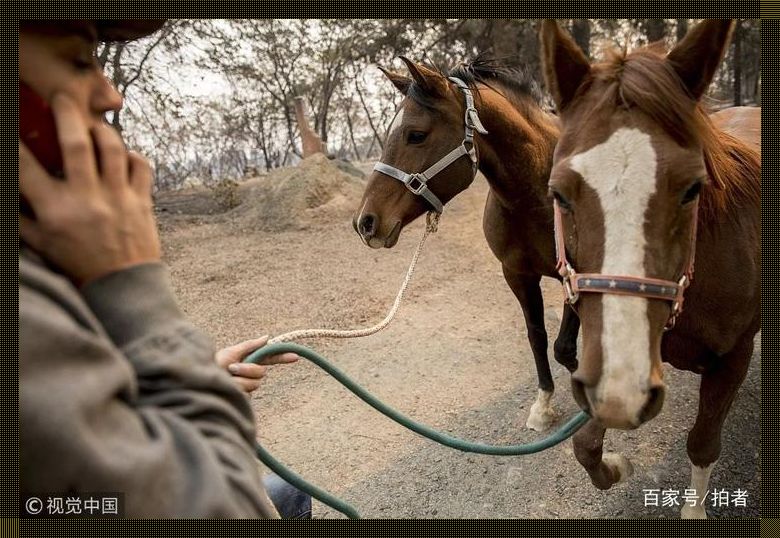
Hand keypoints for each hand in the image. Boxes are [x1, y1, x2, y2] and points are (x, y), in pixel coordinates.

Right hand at [19, 93, 160, 286]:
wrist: (123, 287)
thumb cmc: (79, 263)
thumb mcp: (43, 243)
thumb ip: (22, 216)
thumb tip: (13, 195)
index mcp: (56, 210)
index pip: (25, 167)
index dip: (15, 144)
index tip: (15, 128)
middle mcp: (87, 199)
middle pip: (76, 144)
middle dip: (66, 114)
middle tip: (61, 97)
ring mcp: (118, 198)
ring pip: (112, 149)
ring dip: (103, 130)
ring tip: (94, 125)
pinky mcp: (143, 201)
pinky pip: (142, 165)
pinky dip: (134, 154)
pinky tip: (124, 154)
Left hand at [215, 336, 299, 392]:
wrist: (199, 382)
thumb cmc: (213, 364)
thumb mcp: (231, 352)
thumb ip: (250, 345)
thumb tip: (267, 337)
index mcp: (249, 360)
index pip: (270, 359)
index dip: (282, 358)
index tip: (295, 356)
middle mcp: (250, 374)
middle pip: (261, 373)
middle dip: (247, 369)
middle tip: (231, 368)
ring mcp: (247, 387)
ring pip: (253, 384)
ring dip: (238, 380)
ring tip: (225, 378)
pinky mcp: (243, 399)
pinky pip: (245, 394)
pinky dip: (234, 389)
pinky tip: (226, 388)